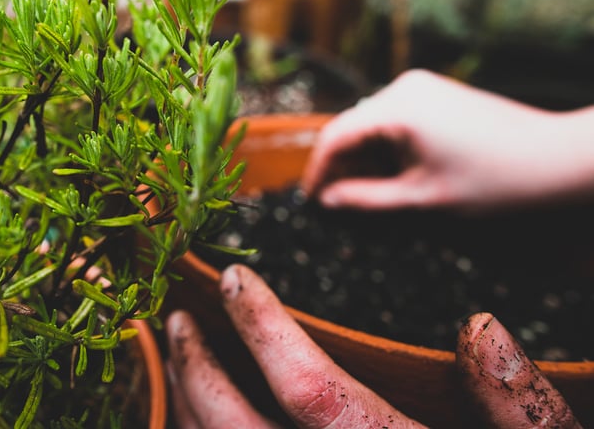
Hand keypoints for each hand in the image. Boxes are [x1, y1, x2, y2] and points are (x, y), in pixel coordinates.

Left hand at [166, 264, 579, 428]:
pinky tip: (201, 426)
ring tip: (177, 364)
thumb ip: (516, 407)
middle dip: (198, 367)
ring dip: (188, 410)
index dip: (263, 326)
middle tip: (178, 319)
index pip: (310, 387)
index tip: (236, 280)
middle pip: (237, 428)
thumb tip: (479, 327)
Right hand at [301, 69, 593, 213]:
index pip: (335, 138)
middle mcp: (404, 88)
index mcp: (397, 109)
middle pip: (351, 129)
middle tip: (337, 208)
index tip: (310, 202)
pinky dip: (386, 150)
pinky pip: (394, 121)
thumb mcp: (422, 200)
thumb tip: (327, 201)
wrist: (559, 160)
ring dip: (364, 161)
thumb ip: (366, 201)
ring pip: (371, 126)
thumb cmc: (495, 183)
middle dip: (341, 169)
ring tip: (366, 199)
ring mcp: (422, 88)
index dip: (317, 172)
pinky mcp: (437, 95)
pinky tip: (393, 179)